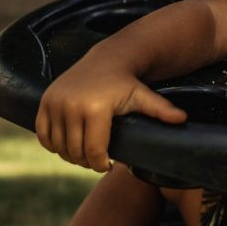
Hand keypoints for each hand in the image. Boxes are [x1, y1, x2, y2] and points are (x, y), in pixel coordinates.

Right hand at [35, 46, 185, 171]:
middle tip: (97, 160)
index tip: (108, 165)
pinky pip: (43, 135)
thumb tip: (183, 119)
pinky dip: (52, 144)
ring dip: (70, 155)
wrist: (105, 60)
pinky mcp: (44, 102)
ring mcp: (55, 103)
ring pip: (58, 146)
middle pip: (75, 151)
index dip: (101, 163)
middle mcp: (71, 105)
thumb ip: (161, 109)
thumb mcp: (143, 96)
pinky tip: (67, 144)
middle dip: (86, 161)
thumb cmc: (127, 83)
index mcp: (96, 108)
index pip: (94, 151)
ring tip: (84, 153)